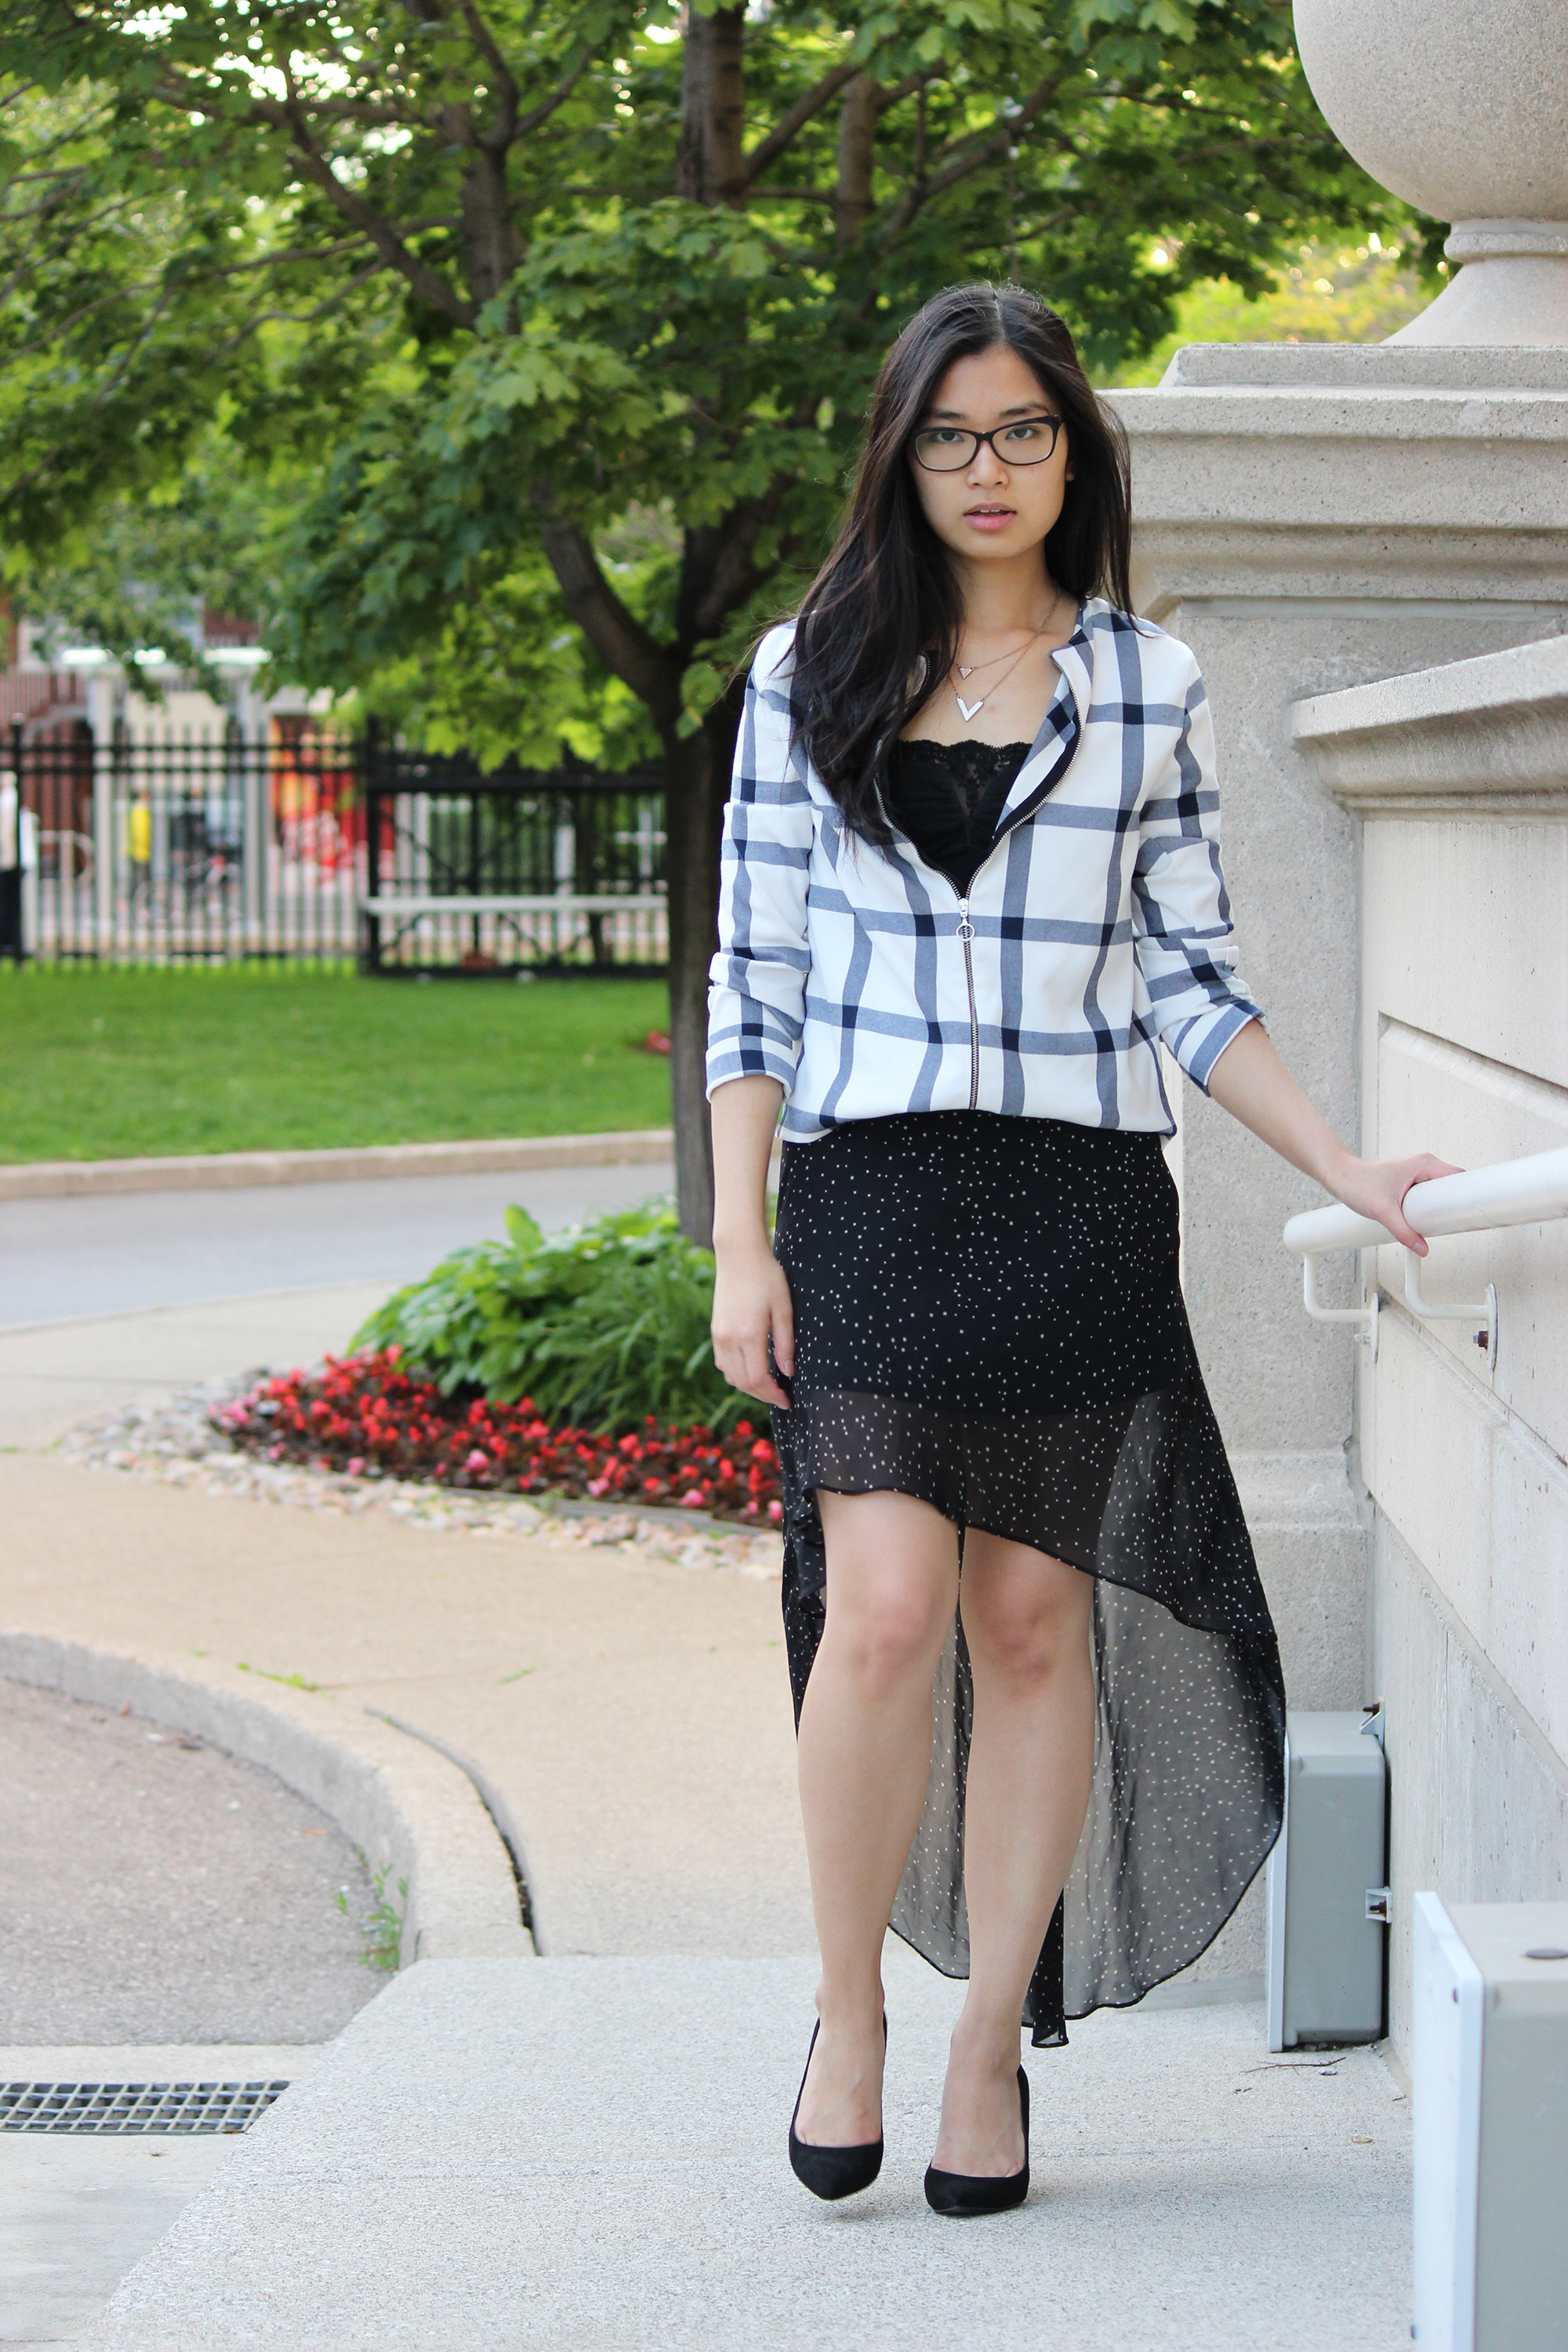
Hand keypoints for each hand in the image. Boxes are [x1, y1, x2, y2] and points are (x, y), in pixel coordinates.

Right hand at [711, 1238, 794, 1408]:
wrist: (739, 1255)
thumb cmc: (767, 1277)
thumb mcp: (784, 1308)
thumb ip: (786, 1343)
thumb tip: (787, 1372)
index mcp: (749, 1334)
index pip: (758, 1380)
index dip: (773, 1395)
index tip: (787, 1400)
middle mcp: (729, 1338)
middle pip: (743, 1383)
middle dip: (763, 1395)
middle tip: (781, 1397)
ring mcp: (719, 1335)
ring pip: (730, 1376)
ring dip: (748, 1386)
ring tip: (768, 1386)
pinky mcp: (715, 1330)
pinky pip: (723, 1363)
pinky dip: (736, 1373)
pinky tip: (751, 1369)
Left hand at [1327, 1151, 1463, 1254]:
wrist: (1340, 1176)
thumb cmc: (1357, 1183)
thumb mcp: (1383, 1212)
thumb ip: (1404, 1232)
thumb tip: (1421, 1248)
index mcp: (1424, 1164)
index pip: (1459, 1177)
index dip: (1469, 1194)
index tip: (1473, 1211)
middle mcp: (1424, 1165)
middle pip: (1452, 1185)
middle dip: (1454, 1204)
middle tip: (1455, 1223)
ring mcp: (1417, 1172)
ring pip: (1441, 1191)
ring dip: (1441, 1206)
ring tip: (1439, 1223)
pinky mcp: (1410, 1181)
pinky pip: (1430, 1193)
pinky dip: (1431, 1206)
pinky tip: (1427, 1218)